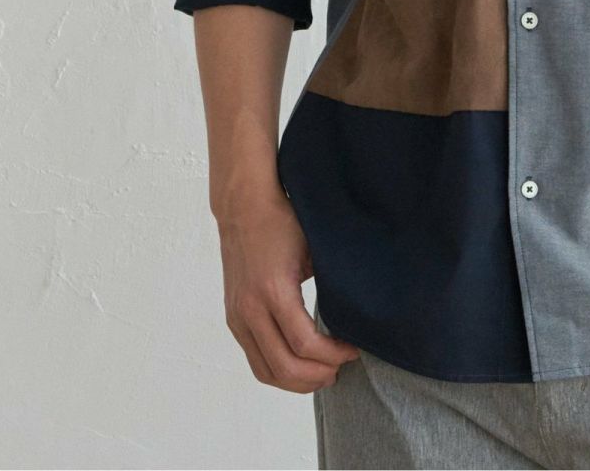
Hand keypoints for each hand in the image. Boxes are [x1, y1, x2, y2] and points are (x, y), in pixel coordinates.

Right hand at [216, 186, 361, 392]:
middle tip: (341, 369)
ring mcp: (238, 317)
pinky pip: (255, 360)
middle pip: (285, 367)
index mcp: (273, 290)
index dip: (334, 355)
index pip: (305, 344)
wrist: (243, 207)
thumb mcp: (314, 249)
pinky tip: (300, 365)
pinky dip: (278, 371)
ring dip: (297, 382)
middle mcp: (250, 309)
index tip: (354, 349)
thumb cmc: (282, 223)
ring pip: (266, 371)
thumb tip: (356, 314)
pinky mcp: (234, 319)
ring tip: (323, 374)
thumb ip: (329, 284)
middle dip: (317, 375)